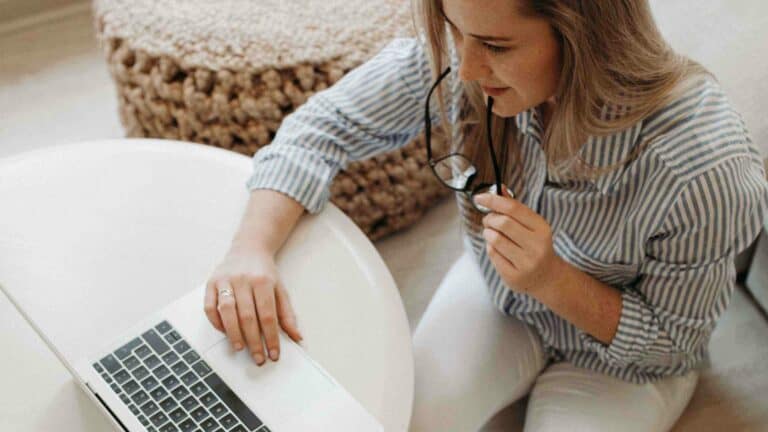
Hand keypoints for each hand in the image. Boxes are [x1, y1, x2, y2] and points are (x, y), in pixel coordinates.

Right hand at [204, 247, 302, 365]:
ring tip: (240, 348)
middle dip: (253, 341)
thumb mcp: (281, 289)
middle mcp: (243, 280)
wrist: (249, 248)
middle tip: (258, 358)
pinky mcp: (211, 283)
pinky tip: (224, 332)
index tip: (273, 353)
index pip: (268, 315)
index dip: (271, 337)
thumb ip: (287, 314)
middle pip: (248, 316)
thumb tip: (297, 337)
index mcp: (263, 281)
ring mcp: (225, 281)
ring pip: (227, 312)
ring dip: (233, 334)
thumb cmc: (265, 272)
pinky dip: (216, 322)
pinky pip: (210, 306)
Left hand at [474, 188, 562, 294]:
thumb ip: (515, 207)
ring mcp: (526, 263)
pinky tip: (498, 248)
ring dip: (488, 233)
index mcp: (542, 228)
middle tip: (488, 220)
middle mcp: (536, 246)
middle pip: (502, 223)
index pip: (513, 208)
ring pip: (495, 239)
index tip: (479, 197)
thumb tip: (499, 188)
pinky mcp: (514, 276)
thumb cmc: (534, 245)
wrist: (546, 276)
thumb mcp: (531, 225)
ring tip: (493, 234)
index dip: (493, 200)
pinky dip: (490, 247)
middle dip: (490, 218)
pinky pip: (492, 254)